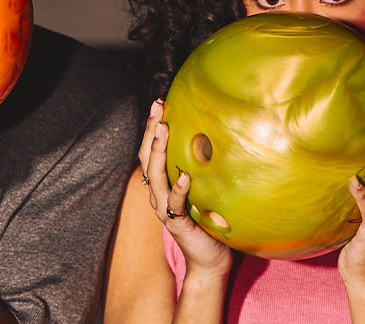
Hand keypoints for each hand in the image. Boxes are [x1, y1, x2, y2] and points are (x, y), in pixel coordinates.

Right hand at [139, 99, 231, 276]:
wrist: (211, 260)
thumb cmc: (210, 223)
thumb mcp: (205, 190)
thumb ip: (202, 170)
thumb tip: (217, 139)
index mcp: (162, 185)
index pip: (151, 151)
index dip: (152, 128)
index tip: (159, 103)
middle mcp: (158, 195)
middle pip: (147, 158)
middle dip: (151, 131)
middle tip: (157, 107)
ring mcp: (165, 209)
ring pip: (155, 176)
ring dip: (158, 151)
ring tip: (163, 130)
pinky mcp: (177, 223)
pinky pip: (175, 204)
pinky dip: (179, 189)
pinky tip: (186, 176)